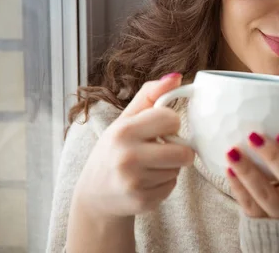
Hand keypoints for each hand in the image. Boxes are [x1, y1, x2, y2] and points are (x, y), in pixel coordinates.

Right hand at [73, 73, 195, 218]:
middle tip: (159, 150)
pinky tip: (145, 182)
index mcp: (124, 130)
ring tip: (148, 167)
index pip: (171, 119)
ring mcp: (134, 181)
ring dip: (169, 168)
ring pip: (178, 169)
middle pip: (183, 151)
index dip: (170, 124)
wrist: (94, 195)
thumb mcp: (126, 119)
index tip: (159, 130)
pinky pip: (171, 187)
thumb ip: (150, 95)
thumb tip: (178, 77)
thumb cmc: (114, 150)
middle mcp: (127, 156)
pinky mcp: (141, 201)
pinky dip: (164, 185)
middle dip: (177, 150)